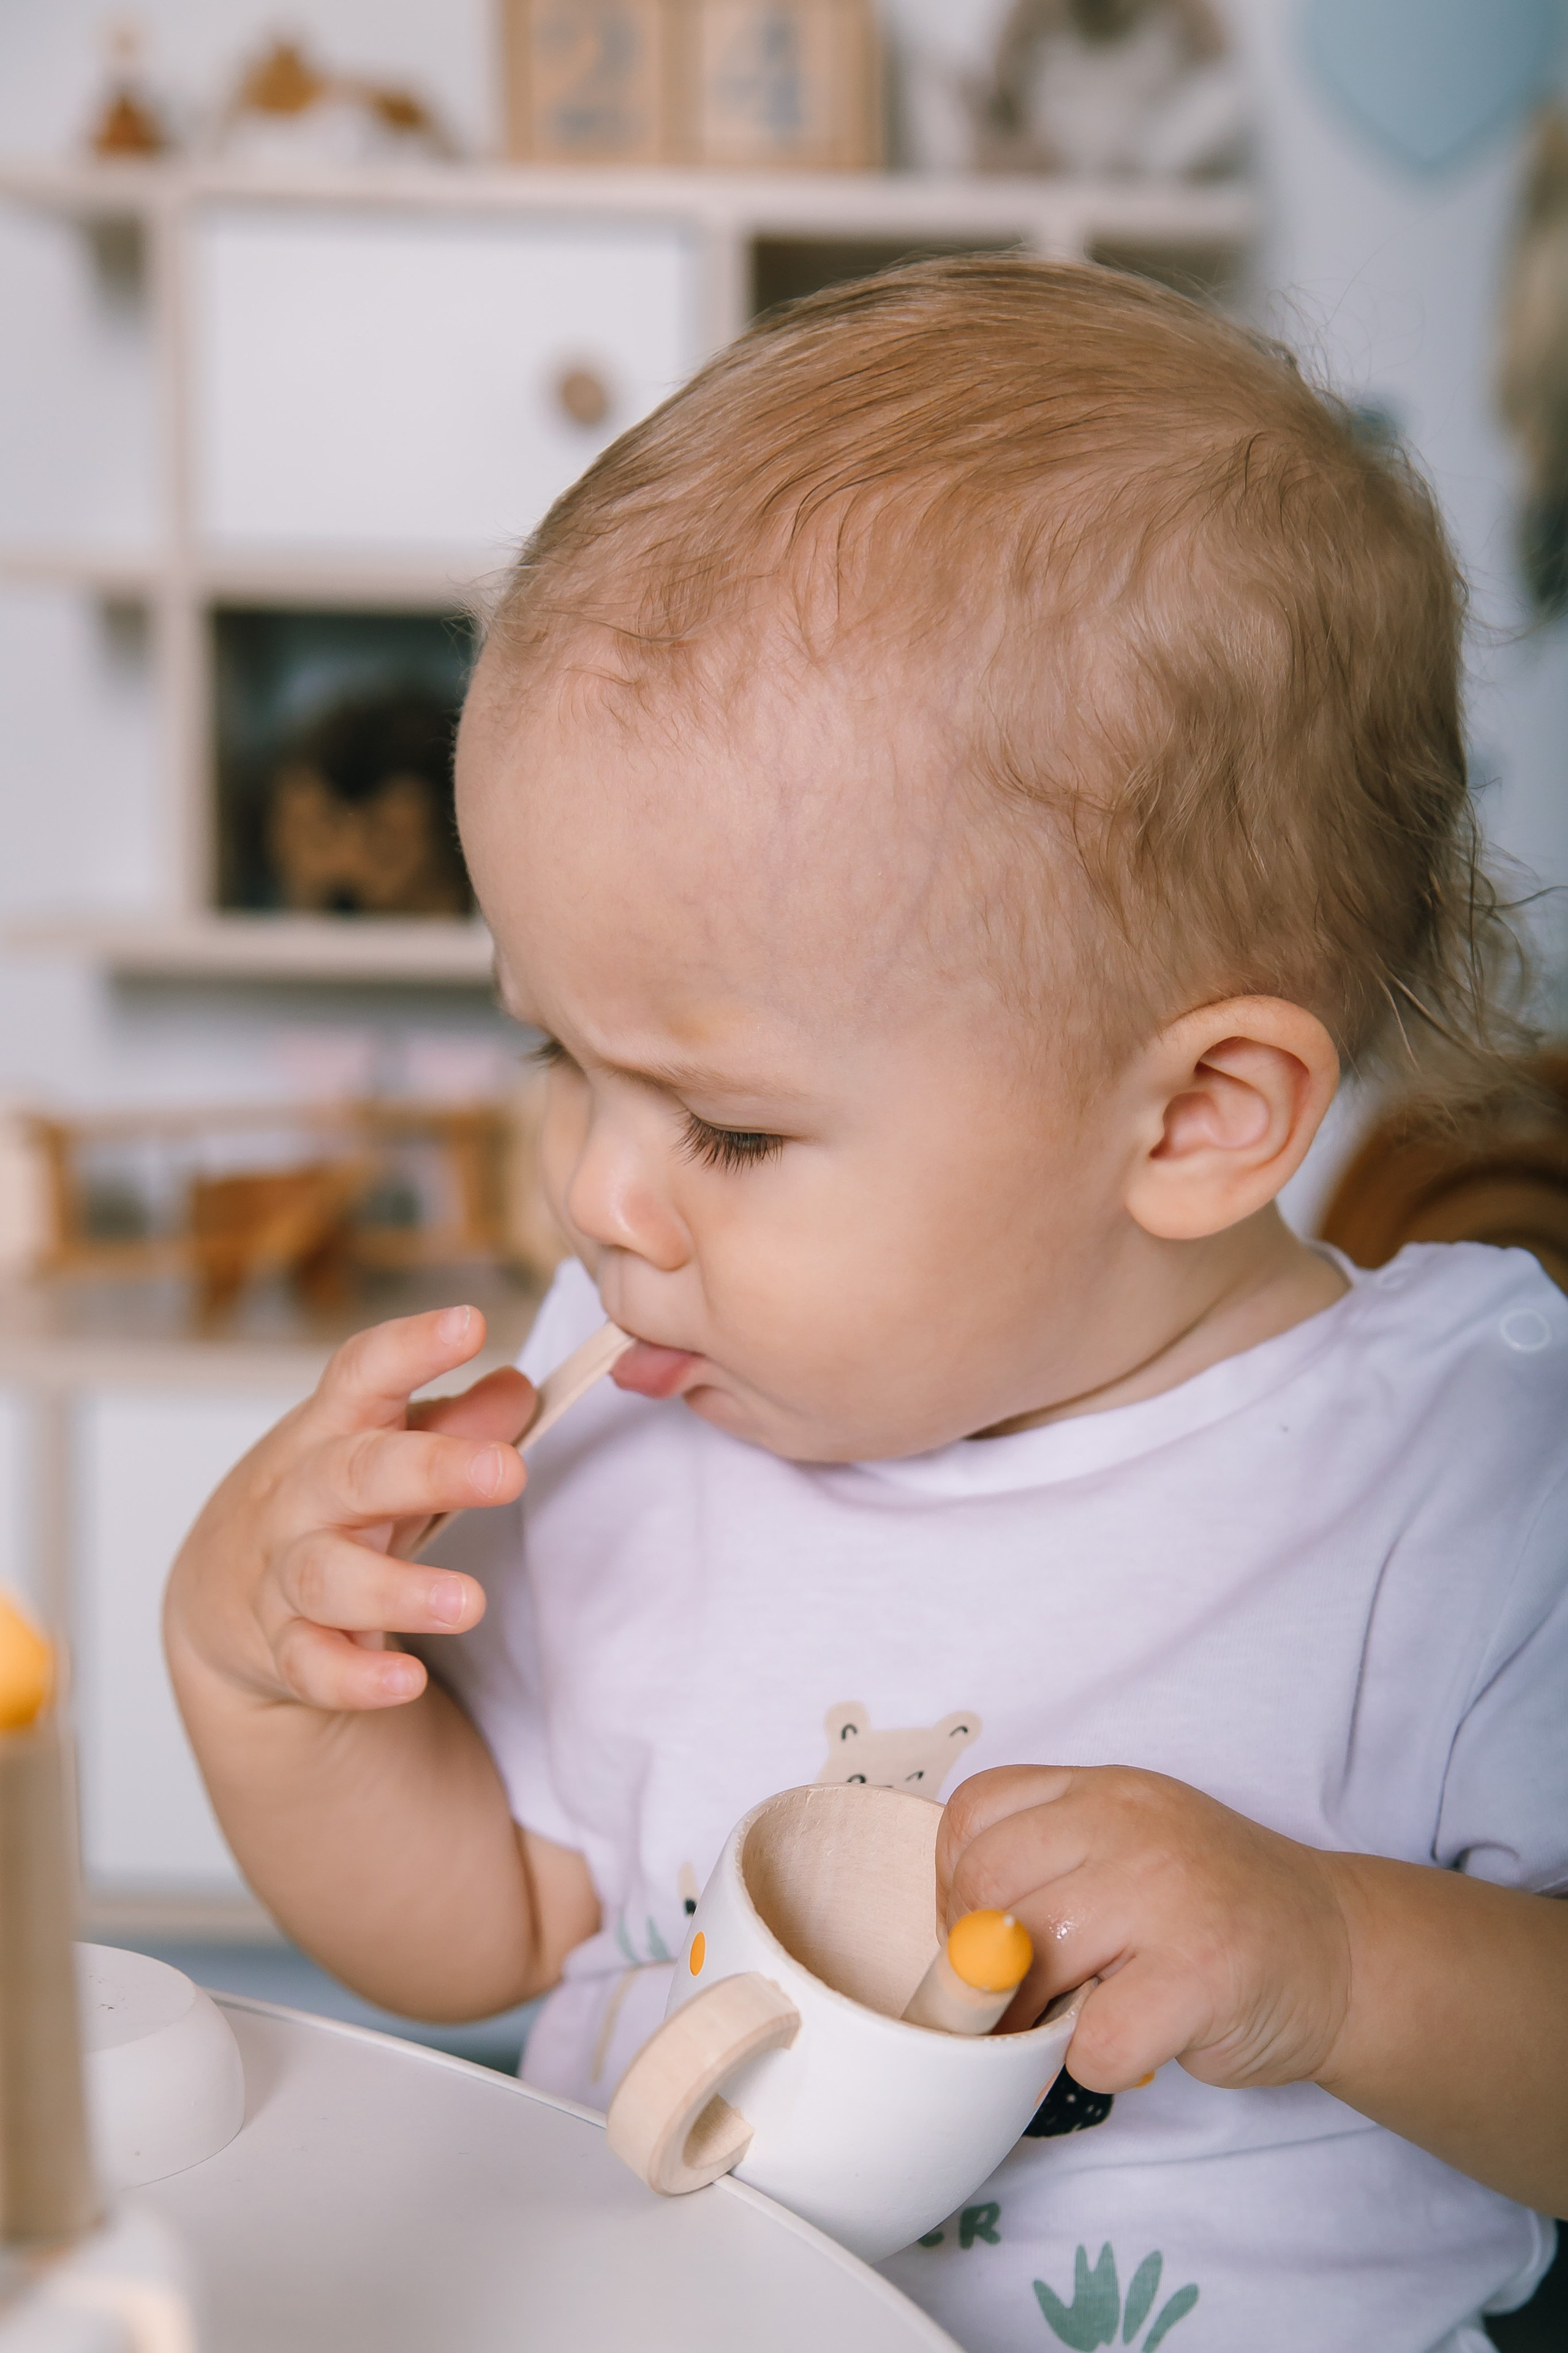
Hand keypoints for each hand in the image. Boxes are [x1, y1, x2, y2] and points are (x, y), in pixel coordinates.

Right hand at [165, 1306, 529, 1714]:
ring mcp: (282, 1575)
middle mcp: (300, 1496)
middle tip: (508, 1472)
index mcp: (331, 1431)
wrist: (219, 1594)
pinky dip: (354, 1678)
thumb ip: (455, 1422)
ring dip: (398, 1591)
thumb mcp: (385, 1450)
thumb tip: (521, 1389)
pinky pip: (311, 1667)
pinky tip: (406, 1682)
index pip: (361, 1375)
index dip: (411, 1347)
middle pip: (354, 1474)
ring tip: (468, 1602)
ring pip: (327, 1578)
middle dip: (432, 1469)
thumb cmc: (328, 1502)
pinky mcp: (281, 1648)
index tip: (470, 1323)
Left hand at [937, 1765, 1352, 2094]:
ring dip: (1035, 2013)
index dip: (957, 1885)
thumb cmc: (1213, 1912)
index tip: (985, 1931)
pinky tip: (1137, 2039)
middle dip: (983, 1957)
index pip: (973, 1813)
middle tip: (1022, 1991)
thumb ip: (1048, 1864)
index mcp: (1102, 1790)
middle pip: (987, 1884)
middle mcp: (1131, 1825)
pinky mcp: (1201, 1974)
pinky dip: (1097, 2062)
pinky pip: (1094, 2039)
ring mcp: (1167, 1893)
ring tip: (1078, 2014)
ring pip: (1030, 1957)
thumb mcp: (1127, 1847)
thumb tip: (954, 1942)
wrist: (1340, 1949)